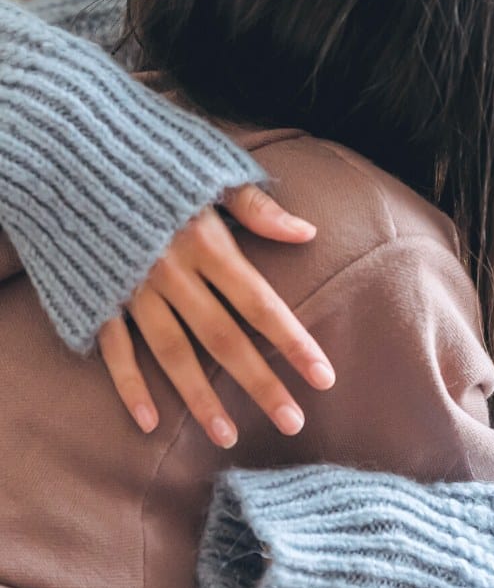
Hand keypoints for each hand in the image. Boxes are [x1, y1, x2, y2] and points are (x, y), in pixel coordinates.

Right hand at [97, 184, 333, 447]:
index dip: (293, 342)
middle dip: (259, 383)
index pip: (260, 303)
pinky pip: (115, 349)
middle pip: (223, 338)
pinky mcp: (98, 297)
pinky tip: (151, 423)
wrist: (75, 152)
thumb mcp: (212, 170)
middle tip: (292, 422)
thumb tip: (307, 232)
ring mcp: (133, 289)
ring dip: (201, 397)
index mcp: (206, 241)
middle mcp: (172, 272)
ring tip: (228, 436)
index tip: (323, 378)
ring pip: (171, 353)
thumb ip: (257, 207)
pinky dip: (130, 387)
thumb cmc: (156, 159)